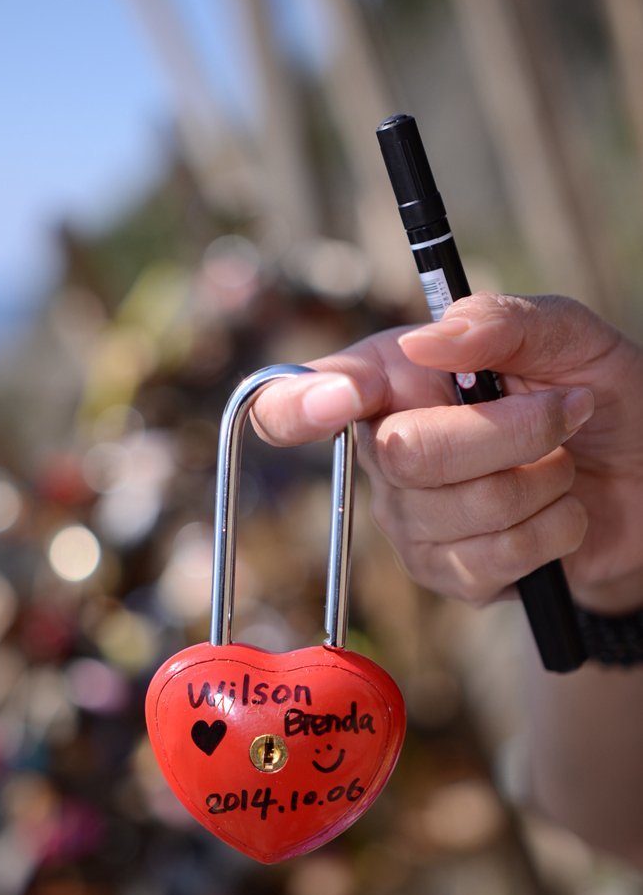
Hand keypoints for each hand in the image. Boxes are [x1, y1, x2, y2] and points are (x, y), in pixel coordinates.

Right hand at [252, 293, 642, 613]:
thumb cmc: (595, 397)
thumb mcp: (570, 337)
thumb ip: (504, 322)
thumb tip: (429, 338)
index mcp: (393, 380)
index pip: (299, 398)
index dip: (299, 404)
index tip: (343, 399)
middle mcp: (386, 451)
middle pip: (407, 454)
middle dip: (511, 431)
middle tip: (567, 409)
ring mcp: (411, 519)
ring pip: (466, 507)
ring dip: (547, 480)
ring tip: (563, 465)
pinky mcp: (447, 573)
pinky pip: (495, 558)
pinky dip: (555, 527)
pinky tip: (559, 510)